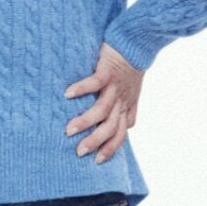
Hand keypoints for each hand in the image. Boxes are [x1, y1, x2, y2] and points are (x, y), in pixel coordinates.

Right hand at [64, 41, 142, 163]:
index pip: (120, 134)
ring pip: (102, 110)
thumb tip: (126, 127)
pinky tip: (68, 94)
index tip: (96, 161)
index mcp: (126, 107)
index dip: (110, 148)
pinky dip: (82, 88)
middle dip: (95, 141)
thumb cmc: (131, 69)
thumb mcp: (133, 93)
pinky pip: (95, 82)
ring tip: (69, 130)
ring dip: (85, 121)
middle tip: (79, 151)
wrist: (138, 44)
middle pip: (110, 127)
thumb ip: (129, 110)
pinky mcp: (108, 71)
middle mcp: (121, 101)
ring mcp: (115, 87)